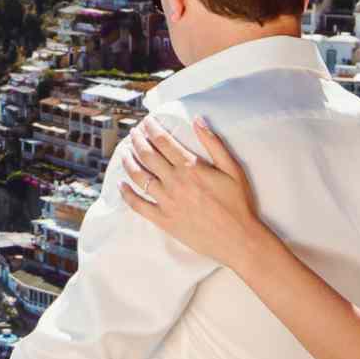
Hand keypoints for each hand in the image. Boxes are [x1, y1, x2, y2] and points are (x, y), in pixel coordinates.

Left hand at [118, 117, 280, 271]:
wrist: (237, 239)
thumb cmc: (238, 203)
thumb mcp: (232, 168)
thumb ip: (214, 143)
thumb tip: (198, 119)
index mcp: (191, 167)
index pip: (163, 141)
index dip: (152, 129)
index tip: (147, 122)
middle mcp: (175, 182)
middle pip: (147, 155)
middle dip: (137, 140)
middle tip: (133, 133)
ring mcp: (167, 202)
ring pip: (139, 177)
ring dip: (128, 161)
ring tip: (124, 152)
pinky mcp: (163, 220)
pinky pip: (138, 205)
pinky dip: (127, 194)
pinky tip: (121, 185)